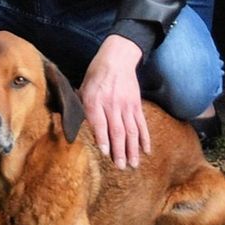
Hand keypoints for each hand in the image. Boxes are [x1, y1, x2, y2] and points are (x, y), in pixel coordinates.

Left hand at [79, 35, 148, 170]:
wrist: (117, 58)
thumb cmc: (96, 74)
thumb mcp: (83, 88)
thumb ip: (82, 108)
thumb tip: (78, 127)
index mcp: (95, 100)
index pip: (100, 122)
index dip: (103, 138)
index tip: (105, 153)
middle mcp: (112, 104)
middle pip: (117, 130)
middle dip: (119, 150)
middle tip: (121, 167)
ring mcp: (126, 105)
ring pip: (131, 130)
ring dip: (133, 149)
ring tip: (134, 164)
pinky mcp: (136, 104)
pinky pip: (141, 123)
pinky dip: (145, 138)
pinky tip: (146, 150)